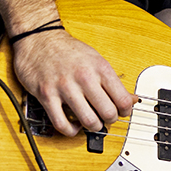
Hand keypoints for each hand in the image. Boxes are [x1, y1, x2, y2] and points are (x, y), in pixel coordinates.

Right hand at [10, 29, 137, 136]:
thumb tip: (132, 99)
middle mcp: (84, 77)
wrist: (39, 39)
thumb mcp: (97, 60)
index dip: (125, 111)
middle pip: (108, 113)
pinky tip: (73, 125)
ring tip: (91, 121)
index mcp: (100, 68)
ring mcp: (65, 87)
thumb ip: (114, 81)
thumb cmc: (68, 50)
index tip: (122, 112)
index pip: (122, 100)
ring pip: (88, 121)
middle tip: (106, 117)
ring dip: (93, 126)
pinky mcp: (47, 96)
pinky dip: (71, 130)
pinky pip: (61, 124)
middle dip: (110, 120)